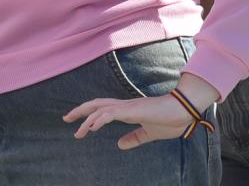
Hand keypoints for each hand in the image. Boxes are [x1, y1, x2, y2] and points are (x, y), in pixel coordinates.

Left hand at [64, 92, 200, 149]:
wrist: (184, 111)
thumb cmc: (170, 120)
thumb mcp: (149, 134)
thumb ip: (135, 138)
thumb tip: (119, 145)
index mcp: (127, 110)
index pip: (102, 109)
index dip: (88, 114)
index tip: (77, 124)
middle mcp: (124, 106)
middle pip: (96, 104)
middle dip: (79, 111)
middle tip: (65, 118)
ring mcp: (127, 107)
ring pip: (100, 109)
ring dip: (87, 119)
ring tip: (78, 132)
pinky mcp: (132, 110)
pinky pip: (111, 113)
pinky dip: (99, 119)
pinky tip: (92, 127)